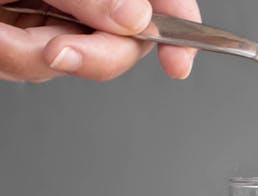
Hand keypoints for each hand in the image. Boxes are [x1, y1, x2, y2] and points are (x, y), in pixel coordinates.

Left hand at [0, 0, 199, 81]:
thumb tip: (137, 18)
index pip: (160, 3)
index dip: (180, 30)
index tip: (178, 63)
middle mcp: (81, 4)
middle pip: (125, 42)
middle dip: (94, 55)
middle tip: (59, 51)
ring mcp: (52, 24)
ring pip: (75, 63)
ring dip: (33, 55)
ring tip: (2, 33)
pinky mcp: (22, 47)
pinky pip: (32, 69)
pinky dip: (11, 58)